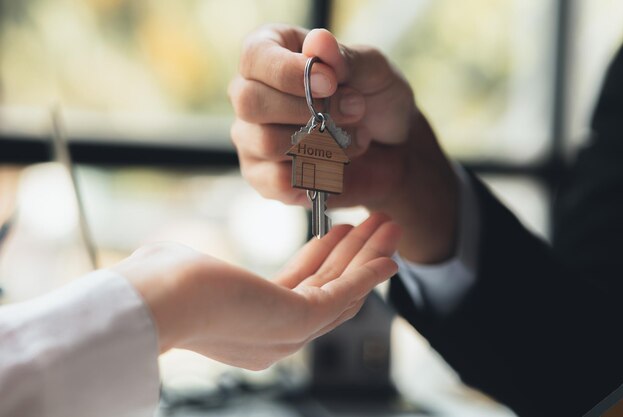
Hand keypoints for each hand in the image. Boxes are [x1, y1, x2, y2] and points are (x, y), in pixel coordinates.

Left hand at [111, 214, 399, 370]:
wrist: (151, 302)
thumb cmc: (158, 286)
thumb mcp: (189, 269)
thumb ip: (200, 268)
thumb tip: (181, 257)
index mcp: (249, 326)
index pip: (298, 290)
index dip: (325, 259)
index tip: (338, 235)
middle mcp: (273, 336)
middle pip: (327, 289)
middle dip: (354, 255)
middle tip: (375, 227)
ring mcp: (287, 333)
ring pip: (340, 289)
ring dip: (367, 256)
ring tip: (386, 226)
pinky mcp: (297, 322)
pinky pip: (343, 294)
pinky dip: (367, 273)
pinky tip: (385, 255)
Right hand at [229, 25, 458, 262]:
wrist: (394, 149)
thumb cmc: (376, 100)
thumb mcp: (373, 70)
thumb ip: (345, 58)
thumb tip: (318, 43)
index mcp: (269, 54)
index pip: (255, 57)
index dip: (289, 72)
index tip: (331, 83)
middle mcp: (250, 93)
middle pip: (250, 102)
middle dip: (306, 110)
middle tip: (353, 110)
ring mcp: (251, 138)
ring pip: (267, 143)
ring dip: (322, 143)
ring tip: (356, 138)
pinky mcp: (262, 177)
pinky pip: (278, 181)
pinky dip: (318, 174)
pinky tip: (338, 166)